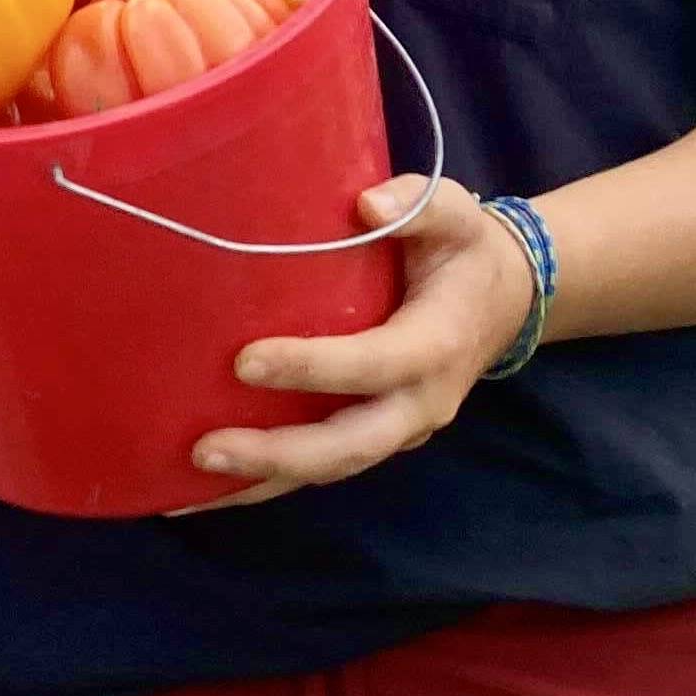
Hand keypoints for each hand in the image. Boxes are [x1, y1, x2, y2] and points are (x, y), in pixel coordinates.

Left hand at [181, 175, 531, 511]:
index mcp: (436, 345)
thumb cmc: (465, 251)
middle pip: (350, 446)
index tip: (245, 359)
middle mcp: (421, 403)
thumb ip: (416, 205)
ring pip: (332, 469)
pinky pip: (324, 467)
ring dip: (262, 481)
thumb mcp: (457, 214)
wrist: (506, 300)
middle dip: (277, 454)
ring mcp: (401, 430)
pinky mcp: (378, 437)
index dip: (312, 367)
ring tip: (189, 484)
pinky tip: (209, 489)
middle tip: (205, 448)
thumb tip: (364, 207)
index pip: (372, 364)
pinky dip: (269, 483)